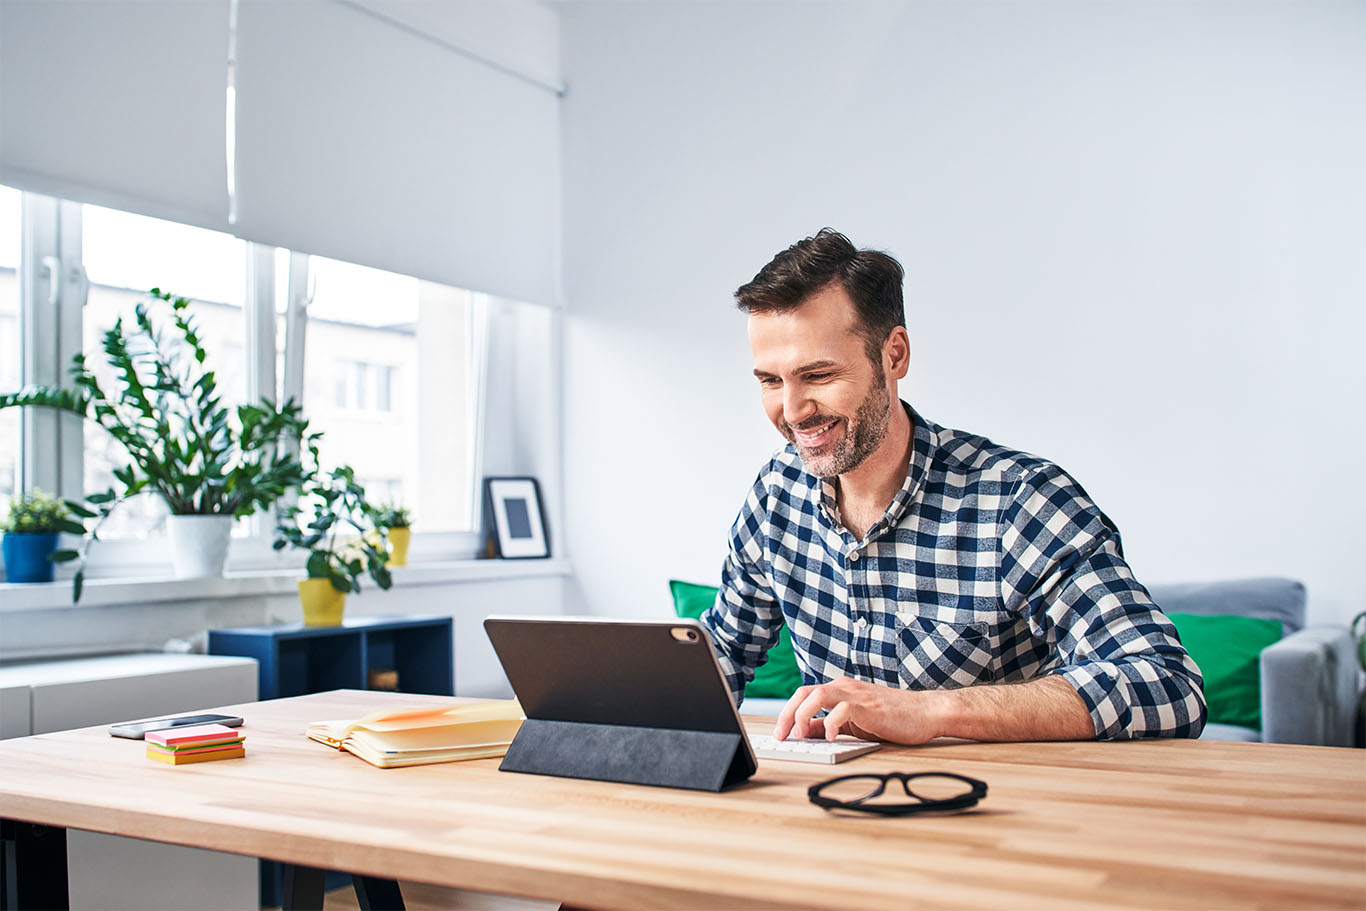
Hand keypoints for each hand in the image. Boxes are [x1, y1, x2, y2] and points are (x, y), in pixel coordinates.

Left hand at [772, 677, 944, 745]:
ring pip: (817, 695)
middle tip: (781, 736)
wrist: (926, 713)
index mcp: (839, 691)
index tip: (779, 734)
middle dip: (787, 714)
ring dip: (803, 715)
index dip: (787, 714)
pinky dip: (831, 724)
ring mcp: (856, 695)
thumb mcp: (855, 724)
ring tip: (800, 736)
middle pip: (803, 692)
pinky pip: (842, 710)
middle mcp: (844, 688)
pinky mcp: (868, 706)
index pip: (803, 696)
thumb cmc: (893, 718)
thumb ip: (832, 725)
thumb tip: (808, 735)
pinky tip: (831, 739)